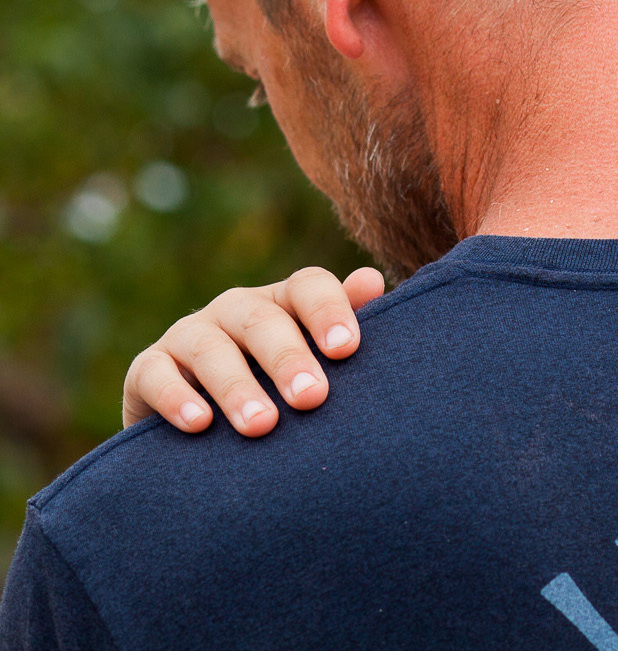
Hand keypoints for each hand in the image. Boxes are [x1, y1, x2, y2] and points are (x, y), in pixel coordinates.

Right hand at [121, 265, 383, 435]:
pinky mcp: (147, 368)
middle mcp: (236, 310)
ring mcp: (189, 335)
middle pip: (263, 319)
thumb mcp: (316, 360)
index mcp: (284, 303)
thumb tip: (372, 280)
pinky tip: (199, 425)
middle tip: (313, 398)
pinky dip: (177, 398)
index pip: (308, 286)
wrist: (206, 433)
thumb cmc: (281, 391)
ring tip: (262, 425)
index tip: (348, 350)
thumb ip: (346, 323)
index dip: (329, 310)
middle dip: (289, 359)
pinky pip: (156, 374)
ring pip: (211, 349)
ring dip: (238, 388)